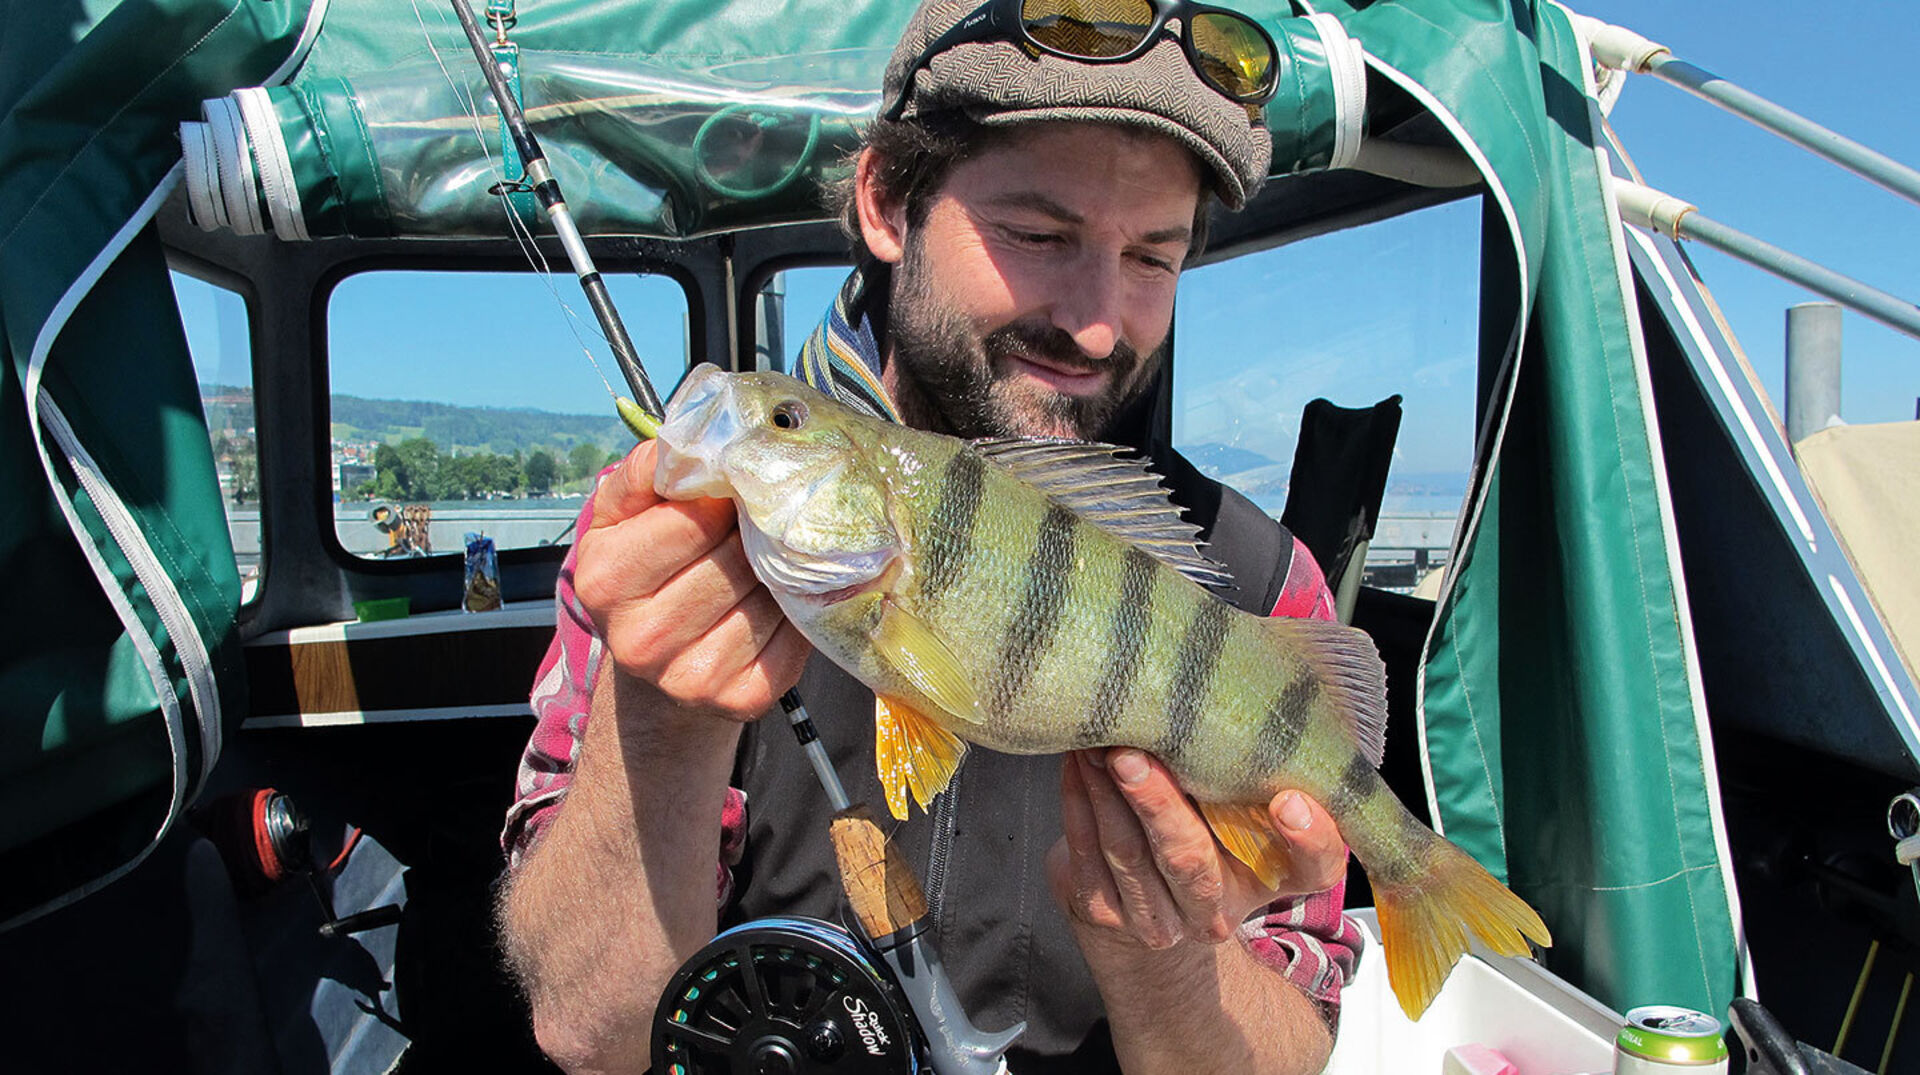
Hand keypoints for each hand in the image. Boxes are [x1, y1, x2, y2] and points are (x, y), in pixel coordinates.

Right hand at [570, 439, 810, 723]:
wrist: (656, 666)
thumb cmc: (645, 571)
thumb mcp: (623, 515)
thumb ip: (648, 471)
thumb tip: (691, 439)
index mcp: (605, 580)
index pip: (692, 519)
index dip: (726, 495)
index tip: (738, 487)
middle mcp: (641, 639)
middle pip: (735, 560)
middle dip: (758, 532)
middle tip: (764, 520)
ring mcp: (692, 678)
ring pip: (770, 596)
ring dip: (782, 569)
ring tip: (772, 557)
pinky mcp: (742, 700)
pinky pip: (795, 635)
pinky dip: (798, 608)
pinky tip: (782, 597)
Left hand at [1048, 748, 1346, 950]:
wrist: (1149, 906)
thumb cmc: (1206, 833)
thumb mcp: (1241, 813)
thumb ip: (1242, 774)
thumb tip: (1220, 688)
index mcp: (1273, 878)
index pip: (1314, 866)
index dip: (1310, 837)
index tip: (1289, 799)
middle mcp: (1218, 910)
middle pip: (1190, 860)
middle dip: (1157, 804)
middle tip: (1130, 754)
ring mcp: (1159, 919)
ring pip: (1127, 853)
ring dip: (1104, 792)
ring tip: (1092, 743)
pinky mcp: (1105, 913)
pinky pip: (1087, 853)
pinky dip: (1078, 801)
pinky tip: (1075, 763)